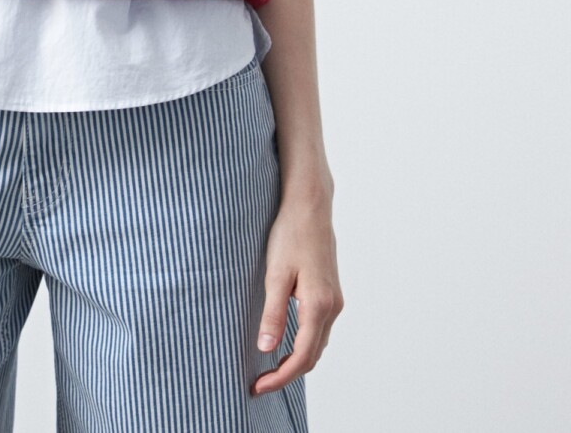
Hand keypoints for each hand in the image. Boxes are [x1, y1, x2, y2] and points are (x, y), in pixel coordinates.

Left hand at [250, 188, 343, 397]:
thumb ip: (273, 313)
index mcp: (319, 304)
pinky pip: (319, 329)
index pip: (302, 356)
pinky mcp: (331, 292)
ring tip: (269, 368)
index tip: (258, 387)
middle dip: (288, 373)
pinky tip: (286, 343)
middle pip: (313, 355)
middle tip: (260, 383)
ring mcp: (335, 300)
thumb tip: (267, 349)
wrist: (309, 205)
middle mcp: (332, 306)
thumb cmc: (290, 233)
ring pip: (318, 344)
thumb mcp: (276, 273)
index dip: (280, 377)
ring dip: (297, 360)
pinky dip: (304, 344)